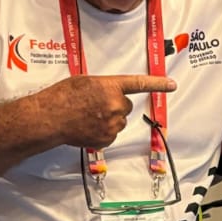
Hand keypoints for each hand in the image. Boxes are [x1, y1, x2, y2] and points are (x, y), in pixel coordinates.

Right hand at [41, 73, 175, 149]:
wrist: (50, 118)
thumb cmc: (63, 97)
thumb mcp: (85, 82)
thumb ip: (103, 86)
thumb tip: (109, 93)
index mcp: (111, 87)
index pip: (139, 84)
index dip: (158, 84)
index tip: (171, 84)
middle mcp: (116, 105)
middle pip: (126, 106)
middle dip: (115, 105)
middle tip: (95, 105)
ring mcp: (113, 124)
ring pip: (119, 121)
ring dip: (109, 119)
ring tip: (88, 116)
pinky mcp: (108, 139)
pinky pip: (112, 134)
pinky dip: (103, 131)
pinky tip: (88, 127)